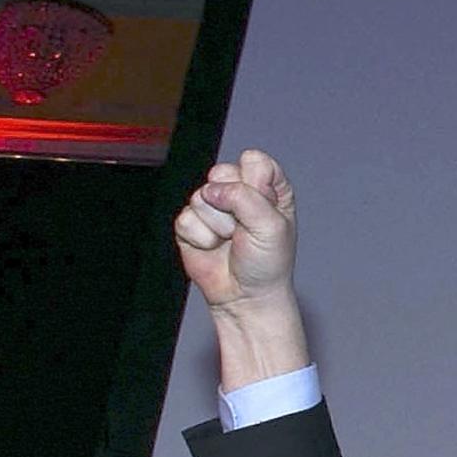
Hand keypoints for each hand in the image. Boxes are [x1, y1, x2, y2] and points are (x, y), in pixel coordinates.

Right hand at [174, 150, 309, 390]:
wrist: (246, 296)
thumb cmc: (267, 262)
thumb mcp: (271, 226)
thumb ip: (246, 198)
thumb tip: (213, 189)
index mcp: (268, 186)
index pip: (253, 160)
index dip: (255, 184)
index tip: (264, 208)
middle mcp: (240, 192)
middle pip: (222, 172)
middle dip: (233, 204)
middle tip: (245, 229)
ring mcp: (213, 207)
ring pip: (200, 196)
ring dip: (217, 225)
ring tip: (230, 241)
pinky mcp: (191, 224)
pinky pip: (185, 218)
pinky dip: (200, 238)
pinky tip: (213, 248)